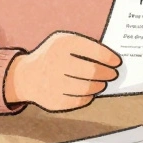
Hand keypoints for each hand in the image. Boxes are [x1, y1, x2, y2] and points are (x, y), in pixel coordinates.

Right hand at [3, 31, 120, 111]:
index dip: (109, 58)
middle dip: (107, 73)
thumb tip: (111, 58)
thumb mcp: (63, 41)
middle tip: (112, 74)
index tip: (117, 62)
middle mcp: (57, 62)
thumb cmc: (52, 56)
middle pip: (93, 71)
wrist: (25, 76)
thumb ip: (85, 45)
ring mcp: (54, 83)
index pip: (94, 51)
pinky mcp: (53, 100)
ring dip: (99, 86)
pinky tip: (90, 93)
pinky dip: (88, 97)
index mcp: (62, 44)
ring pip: (88, 88)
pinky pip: (79, 101)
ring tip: (102, 84)